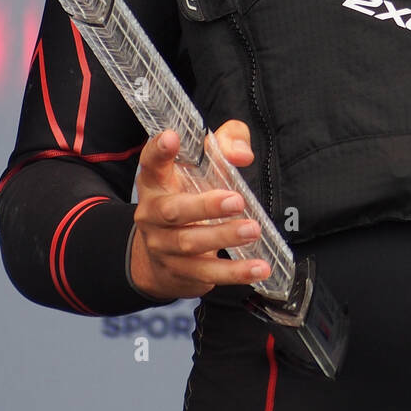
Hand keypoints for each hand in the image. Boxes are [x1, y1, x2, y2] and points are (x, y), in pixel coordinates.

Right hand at [129, 121, 269, 300]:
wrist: (161, 256)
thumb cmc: (189, 196)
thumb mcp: (204, 166)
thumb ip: (225, 146)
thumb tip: (242, 154)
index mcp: (156, 182)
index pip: (151, 162)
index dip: (159, 150)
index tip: (172, 137)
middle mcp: (152, 214)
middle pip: (173, 210)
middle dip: (205, 206)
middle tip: (236, 201)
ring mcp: (162, 246)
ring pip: (190, 243)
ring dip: (224, 237)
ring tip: (253, 230)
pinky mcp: (178, 272)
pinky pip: (207, 273)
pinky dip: (235, 272)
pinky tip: (259, 268)